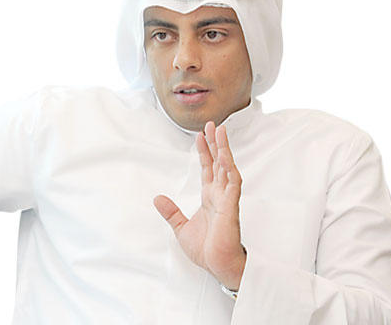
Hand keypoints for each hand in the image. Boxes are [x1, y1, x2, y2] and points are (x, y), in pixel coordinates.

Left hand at [153, 121, 245, 289]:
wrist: (217, 266)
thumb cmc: (206, 250)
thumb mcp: (181, 228)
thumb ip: (171, 212)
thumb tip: (157, 199)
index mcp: (210, 198)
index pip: (208, 168)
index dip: (204, 151)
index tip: (200, 135)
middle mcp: (220, 195)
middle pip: (218, 162)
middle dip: (216, 143)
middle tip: (214, 124)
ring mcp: (227, 199)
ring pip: (227, 168)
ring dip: (224, 150)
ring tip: (221, 132)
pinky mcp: (231, 208)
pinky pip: (233, 184)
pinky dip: (230, 170)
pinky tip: (226, 157)